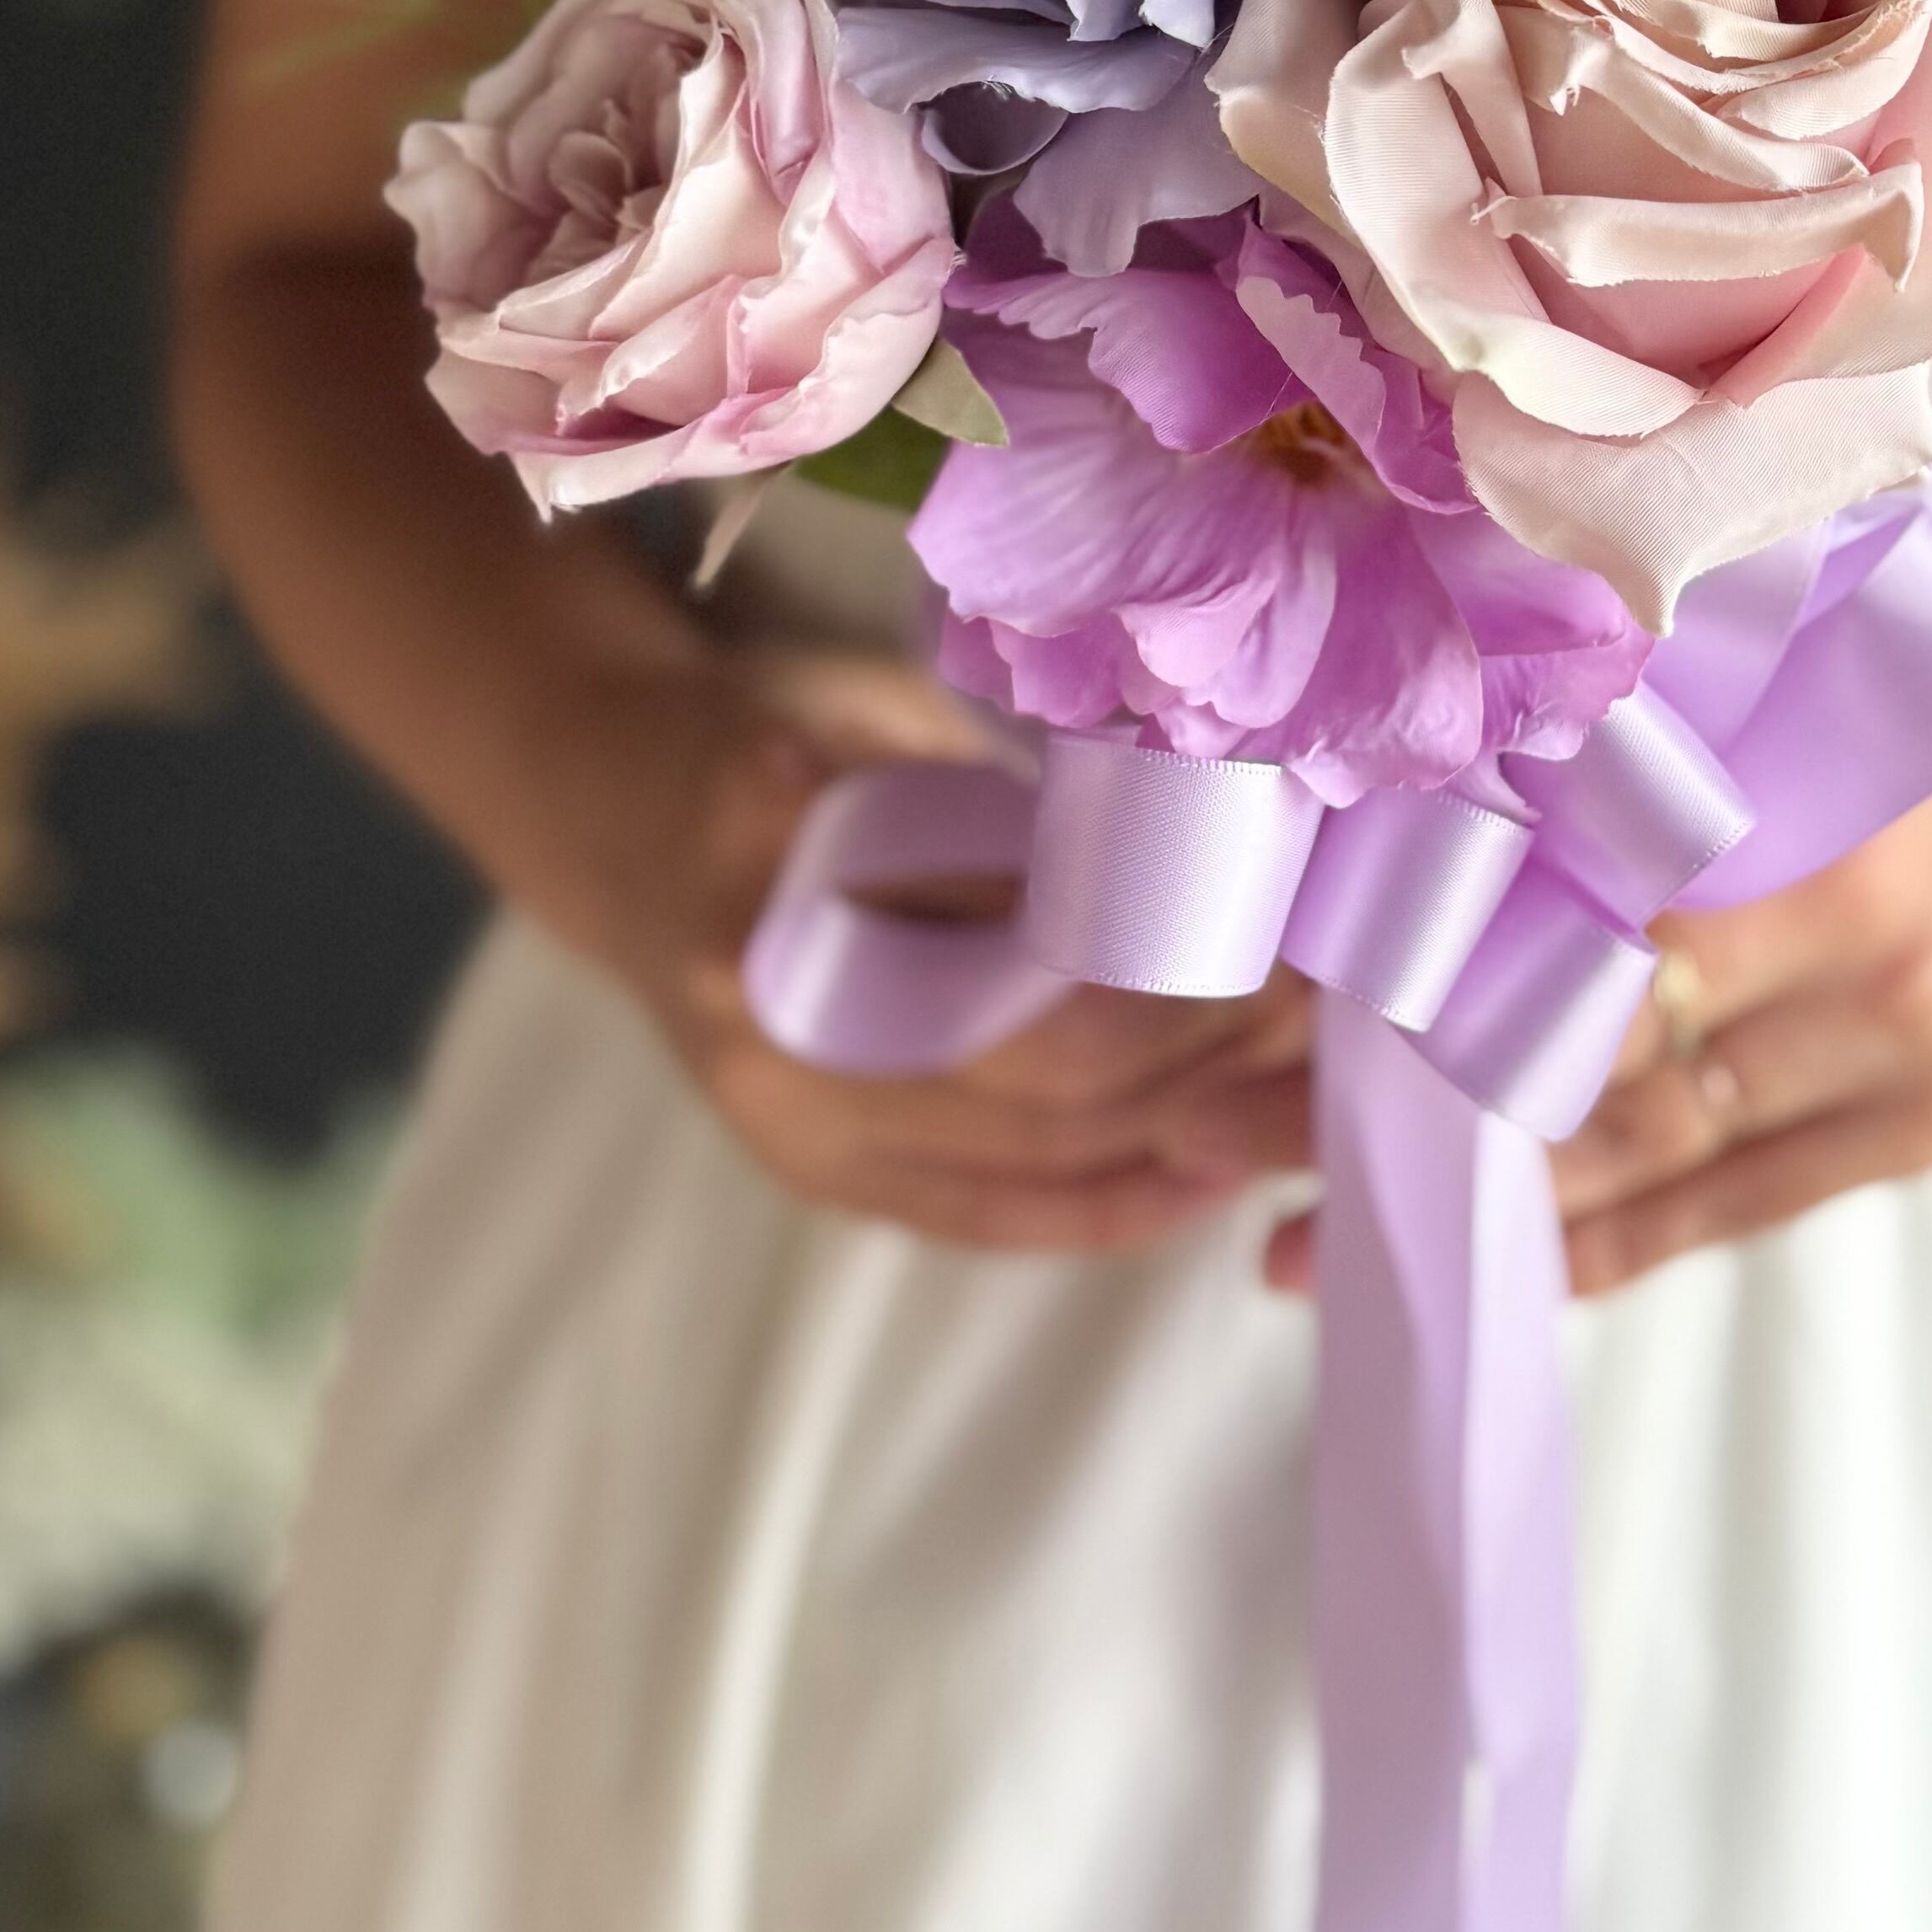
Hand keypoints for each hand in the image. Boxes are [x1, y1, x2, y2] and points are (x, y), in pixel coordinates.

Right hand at [545, 649, 1311, 1258]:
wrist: (606, 816)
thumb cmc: (782, 730)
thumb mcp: (895, 716)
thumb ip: (1018, 797)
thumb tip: (1223, 852)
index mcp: (784, 825)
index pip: (1029, 919)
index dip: (1178, 937)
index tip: (1290, 916)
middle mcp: (766, 986)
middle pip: (1042, 1063)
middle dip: (1205, 1045)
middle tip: (1324, 1007)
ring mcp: (775, 1099)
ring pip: (1029, 1155)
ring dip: (1182, 1130)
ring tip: (1296, 1086)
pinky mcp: (801, 1167)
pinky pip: (979, 1215)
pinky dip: (1103, 1206)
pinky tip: (1202, 1177)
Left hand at [1248, 740, 1931, 1301]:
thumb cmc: (1906, 723)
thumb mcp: (1792, 703)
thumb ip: (1649, 768)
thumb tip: (1413, 810)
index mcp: (1837, 846)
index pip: (1597, 946)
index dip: (1440, 987)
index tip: (1283, 1011)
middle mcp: (1877, 971)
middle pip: (1608, 1071)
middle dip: (1420, 1109)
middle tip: (1235, 1133)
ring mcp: (1903, 1073)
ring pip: (1654, 1160)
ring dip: (1482, 1202)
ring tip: (1310, 1230)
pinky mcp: (1914, 1139)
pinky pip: (1724, 1214)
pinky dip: (1598, 1244)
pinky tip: (1484, 1264)